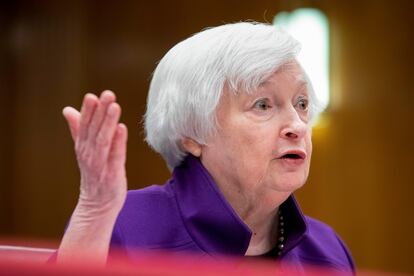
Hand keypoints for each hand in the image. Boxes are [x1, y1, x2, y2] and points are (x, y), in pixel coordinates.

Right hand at [62, 91, 127, 215]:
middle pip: (94, 129)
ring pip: (103, 140)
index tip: (93, 95)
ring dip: (108, 122)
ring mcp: (100, 164)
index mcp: (83, 146)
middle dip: (100, 111)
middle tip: (107, 94)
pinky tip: (122, 128)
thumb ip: (78, 129)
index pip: (84, 124)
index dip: (88, 110)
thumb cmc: (94, 174)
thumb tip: (67, 109)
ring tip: (115, 106)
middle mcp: (89, 153)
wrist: (97, 205)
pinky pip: (115, 155)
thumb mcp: (84, 150)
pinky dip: (118, 142)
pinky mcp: (112, 173)